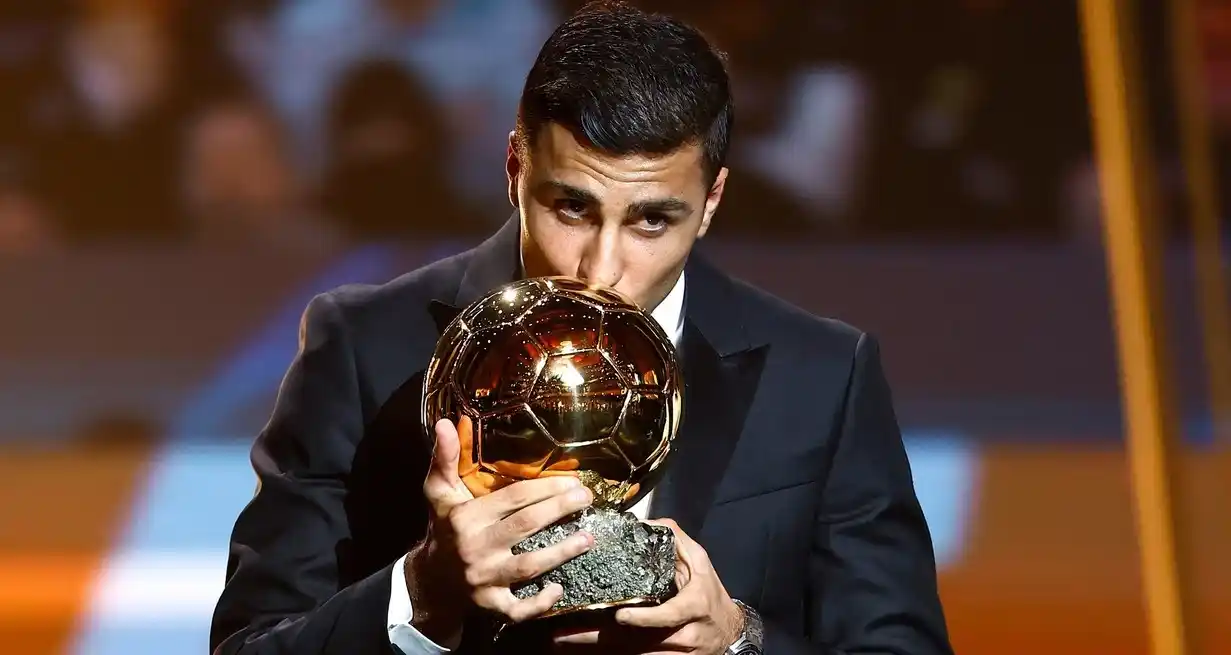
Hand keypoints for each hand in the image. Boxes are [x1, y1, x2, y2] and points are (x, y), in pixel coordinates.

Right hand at [407, 417, 595, 644]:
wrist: (429, 581)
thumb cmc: (443, 529)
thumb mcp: (439, 493)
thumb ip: (446, 458)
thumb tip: (447, 421)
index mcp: (466, 517)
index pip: (513, 499)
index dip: (546, 488)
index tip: (573, 481)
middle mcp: (475, 547)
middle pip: (526, 526)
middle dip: (560, 511)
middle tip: (587, 499)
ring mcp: (483, 579)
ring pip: (528, 566)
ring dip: (562, 552)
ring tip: (589, 538)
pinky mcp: (490, 606)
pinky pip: (518, 609)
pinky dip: (540, 602)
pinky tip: (560, 588)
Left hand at [552, 519, 743, 654]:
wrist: (729, 631)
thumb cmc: (709, 591)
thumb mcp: (699, 561)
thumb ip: (673, 539)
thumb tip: (641, 521)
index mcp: (693, 605)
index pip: (669, 616)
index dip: (645, 619)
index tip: (619, 616)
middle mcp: (684, 633)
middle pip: (640, 642)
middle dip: (600, 638)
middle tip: (564, 634)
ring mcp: (675, 653)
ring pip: (633, 653)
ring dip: (596, 649)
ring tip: (562, 641)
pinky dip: (609, 654)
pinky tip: (581, 649)